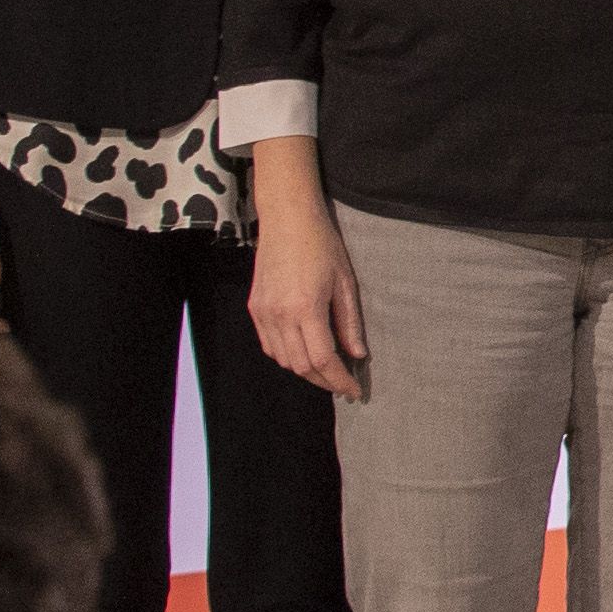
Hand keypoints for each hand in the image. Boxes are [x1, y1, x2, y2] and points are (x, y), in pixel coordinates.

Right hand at [243, 140, 363, 399]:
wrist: (287, 220)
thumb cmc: (323, 246)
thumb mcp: (345, 283)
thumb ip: (349, 323)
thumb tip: (358, 356)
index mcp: (306, 309)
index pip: (323, 360)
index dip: (339, 380)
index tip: (355, 391)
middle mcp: (279, 315)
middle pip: (301, 366)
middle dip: (324, 381)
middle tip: (344, 385)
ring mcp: (262, 313)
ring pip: (283, 359)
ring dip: (305, 371)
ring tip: (328, 371)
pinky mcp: (254, 308)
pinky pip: (269, 345)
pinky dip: (287, 357)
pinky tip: (305, 354)